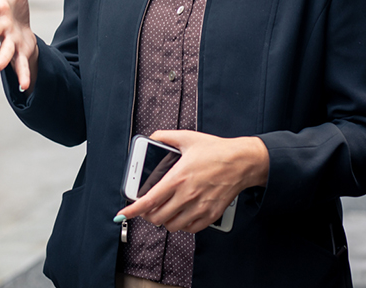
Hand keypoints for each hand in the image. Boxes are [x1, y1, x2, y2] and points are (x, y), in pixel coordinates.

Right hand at [0, 0, 38, 90]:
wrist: (21, 31)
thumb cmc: (15, 7)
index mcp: (0, 10)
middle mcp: (1, 28)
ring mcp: (10, 43)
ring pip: (5, 52)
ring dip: (0, 59)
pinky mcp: (20, 55)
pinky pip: (21, 66)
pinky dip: (23, 77)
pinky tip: (25, 87)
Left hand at [115, 130, 268, 233]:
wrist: (242, 162)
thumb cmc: (216, 151)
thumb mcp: (187, 138)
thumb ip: (165, 137)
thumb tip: (152, 138)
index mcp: (178, 178)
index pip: (149, 201)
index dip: (133, 210)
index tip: (123, 213)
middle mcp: (187, 196)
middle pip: (158, 217)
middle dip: (147, 215)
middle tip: (147, 208)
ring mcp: (199, 207)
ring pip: (172, 226)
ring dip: (164, 220)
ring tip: (164, 210)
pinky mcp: (210, 215)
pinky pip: (190, 229)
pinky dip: (182, 225)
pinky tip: (181, 214)